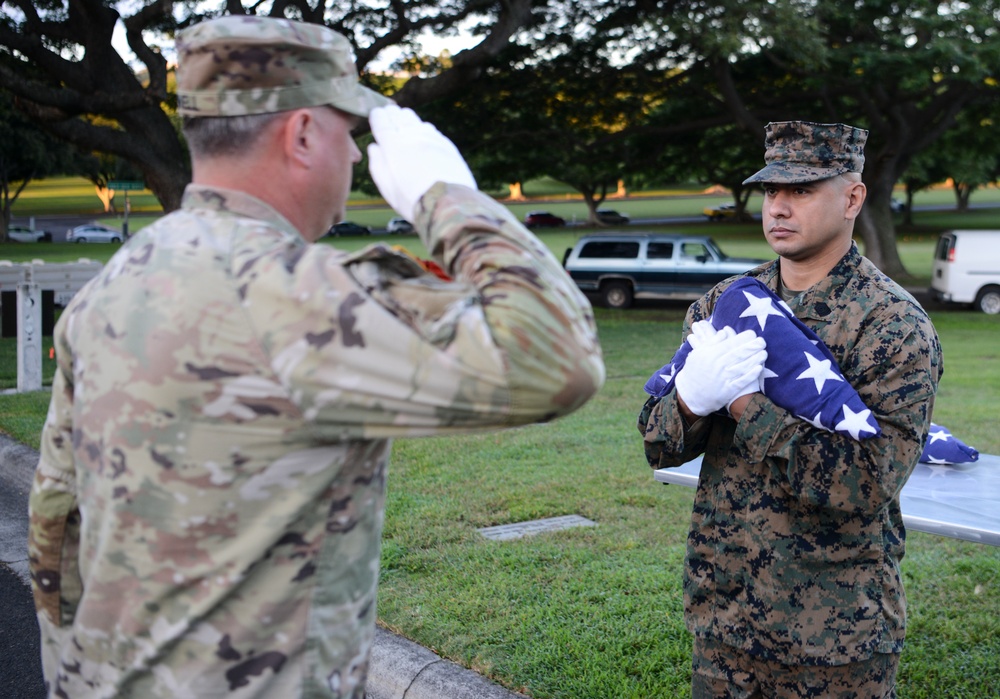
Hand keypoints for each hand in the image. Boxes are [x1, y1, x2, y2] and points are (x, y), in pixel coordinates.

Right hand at [367, 104, 476, 220]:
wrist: (449, 204)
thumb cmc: (413, 200)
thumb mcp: (387, 188)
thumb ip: (377, 165)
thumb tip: (374, 147)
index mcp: (393, 146)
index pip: (382, 121)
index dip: (377, 115)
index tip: (375, 113)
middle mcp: (412, 136)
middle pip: (399, 116)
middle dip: (391, 113)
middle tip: (388, 112)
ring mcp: (431, 138)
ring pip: (416, 120)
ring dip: (407, 118)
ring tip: (403, 119)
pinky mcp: (446, 144)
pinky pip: (430, 130)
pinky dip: (422, 128)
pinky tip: (421, 132)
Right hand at [674, 328, 766, 415]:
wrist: (689, 395)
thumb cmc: (694, 371)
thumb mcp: (697, 353)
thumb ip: (711, 342)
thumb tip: (724, 331)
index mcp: (711, 354)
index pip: (731, 343)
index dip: (743, 338)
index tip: (753, 333)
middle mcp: (719, 365)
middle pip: (739, 354)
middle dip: (753, 346)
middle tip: (762, 341)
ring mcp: (724, 378)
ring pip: (743, 366)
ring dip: (755, 359)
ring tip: (764, 353)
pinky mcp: (727, 391)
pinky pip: (742, 381)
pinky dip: (751, 375)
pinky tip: (759, 368)